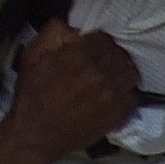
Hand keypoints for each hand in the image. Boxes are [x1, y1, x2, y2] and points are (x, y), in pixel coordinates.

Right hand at [2, 20, 138, 163]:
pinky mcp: (118, 115)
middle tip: (99, 62)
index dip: (97, 42)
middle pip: (119, 54)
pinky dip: (125, 94)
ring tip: (109, 77)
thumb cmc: (31, 94)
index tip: (90, 49)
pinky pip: (133, 97)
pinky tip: (112, 95)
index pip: (104, 38)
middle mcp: (100, 75)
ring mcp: (112, 96)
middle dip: (109, 55)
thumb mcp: (32, 56)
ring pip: (130, 73)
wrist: (35, 136)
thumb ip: (54, 33)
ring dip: (121, 72)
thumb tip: (75, 27)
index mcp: (80, 57)